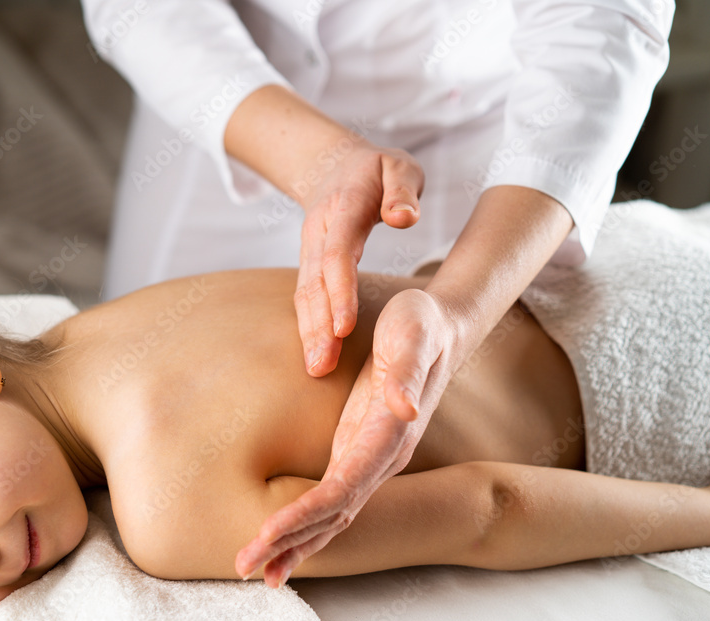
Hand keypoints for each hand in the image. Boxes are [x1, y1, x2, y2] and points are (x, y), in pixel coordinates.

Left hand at [236, 289, 461, 585]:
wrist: (440, 327)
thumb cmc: (421, 326)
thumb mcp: (416, 336)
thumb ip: (409, 372)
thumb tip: (405, 409)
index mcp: (389, 436)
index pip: (343, 488)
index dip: (306, 513)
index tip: (268, 532)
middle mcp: (381, 458)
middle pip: (332, 513)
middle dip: (289, 541)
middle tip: (243, 566)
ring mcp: (369, 459)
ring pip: (331, 515)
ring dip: (295, 543)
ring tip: (259, 572)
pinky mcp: (356, 451)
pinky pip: (330, 499)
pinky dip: (305, 524)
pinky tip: (282, 541)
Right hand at [295, 141, 424, 377]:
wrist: (334, 164)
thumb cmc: (377, 170)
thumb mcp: (399, 165)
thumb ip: (403, 189)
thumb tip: (404, 218)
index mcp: (342, 207)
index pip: (337, 254)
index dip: (340, 291)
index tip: (345, 328)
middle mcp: (320, 231)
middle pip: (314, 281)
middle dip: (318, 324)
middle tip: (322, 363)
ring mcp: (310, 248)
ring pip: (305, 292)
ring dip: (310, 331)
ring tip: (317, 367)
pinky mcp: (310, 262)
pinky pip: (306, 295)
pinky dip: (309, 324)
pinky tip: (316, 353)